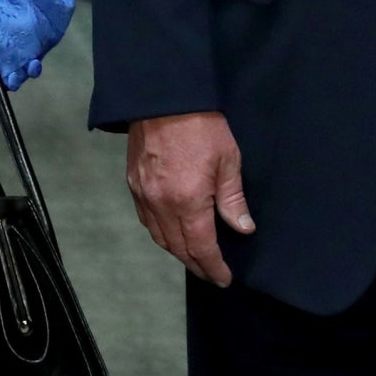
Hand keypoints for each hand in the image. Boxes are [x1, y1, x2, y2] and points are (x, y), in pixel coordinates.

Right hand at [126, 112, 255, 284]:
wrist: (164, 98)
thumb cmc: (201, 125)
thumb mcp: (228, 160)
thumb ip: (233, 199)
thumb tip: (242, 228)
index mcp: (188, 200)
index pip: (201, 247)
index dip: (213, 267)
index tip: (224, 278)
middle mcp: (161, 203)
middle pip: (178, 248)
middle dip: (196, 265)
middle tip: (211, 273)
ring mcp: (143, 194)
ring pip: (159, 237)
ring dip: (177, 252)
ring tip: (194, 257)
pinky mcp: (133, 183)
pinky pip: (146, 220)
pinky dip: (160, 233)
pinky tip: (171, 232)